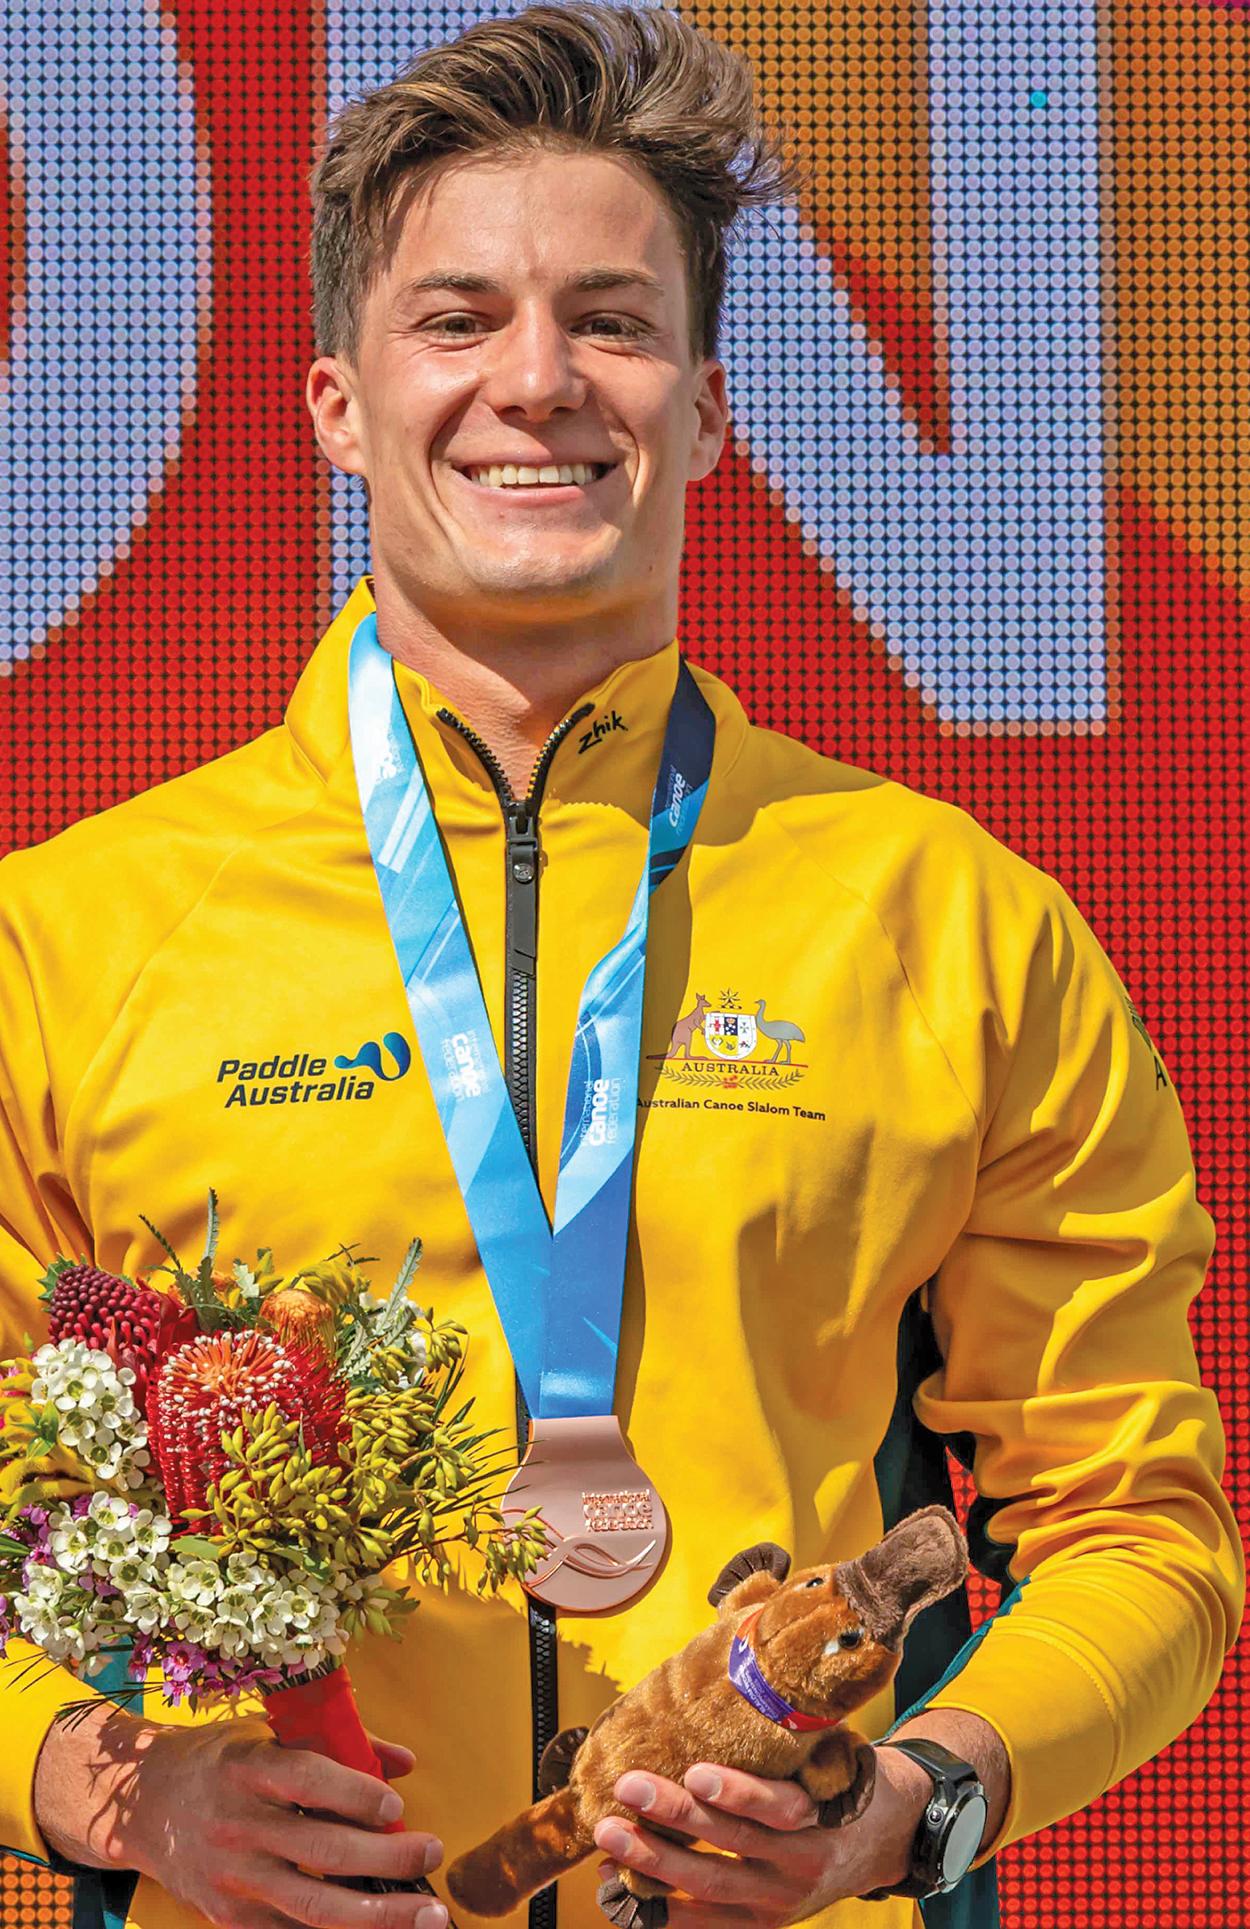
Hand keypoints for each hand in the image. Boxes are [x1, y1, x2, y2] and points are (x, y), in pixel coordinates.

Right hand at [34, 1701, 448, 1927]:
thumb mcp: (269, 1734)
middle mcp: (239, 1825)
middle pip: (324, 1852)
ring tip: (428, 1914)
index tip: (397, 1806)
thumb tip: (406, 1762)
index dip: (359, 1795)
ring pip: (315, 1908)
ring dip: (379, 1915)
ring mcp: (233, 1879)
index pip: (311, 1782)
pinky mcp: (229, 1918)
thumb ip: (341, 1744)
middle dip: (389, 1859)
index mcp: (248, 1768)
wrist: (143, 1805)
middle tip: (432, 1853)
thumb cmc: (220, 1761)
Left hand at [592, 1746, 932, 1924]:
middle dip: (675, 1817)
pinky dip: (658, 1906)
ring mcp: (778, 1902)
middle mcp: (801, 1866)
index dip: (738, 1793)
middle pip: (732, 1847)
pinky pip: (703, 1924)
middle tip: (629, 1786)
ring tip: (610, 1834)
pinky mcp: (760, 1924)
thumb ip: (794, 1730)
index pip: (779, 1809)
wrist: (885, 1840)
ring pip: (709, 1886)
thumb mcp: (835, 1752)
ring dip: (653, 1863)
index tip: (696, 1770)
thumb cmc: (846, 1780)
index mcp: (823, 1819)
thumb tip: (739, 1665)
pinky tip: (617, 1882)